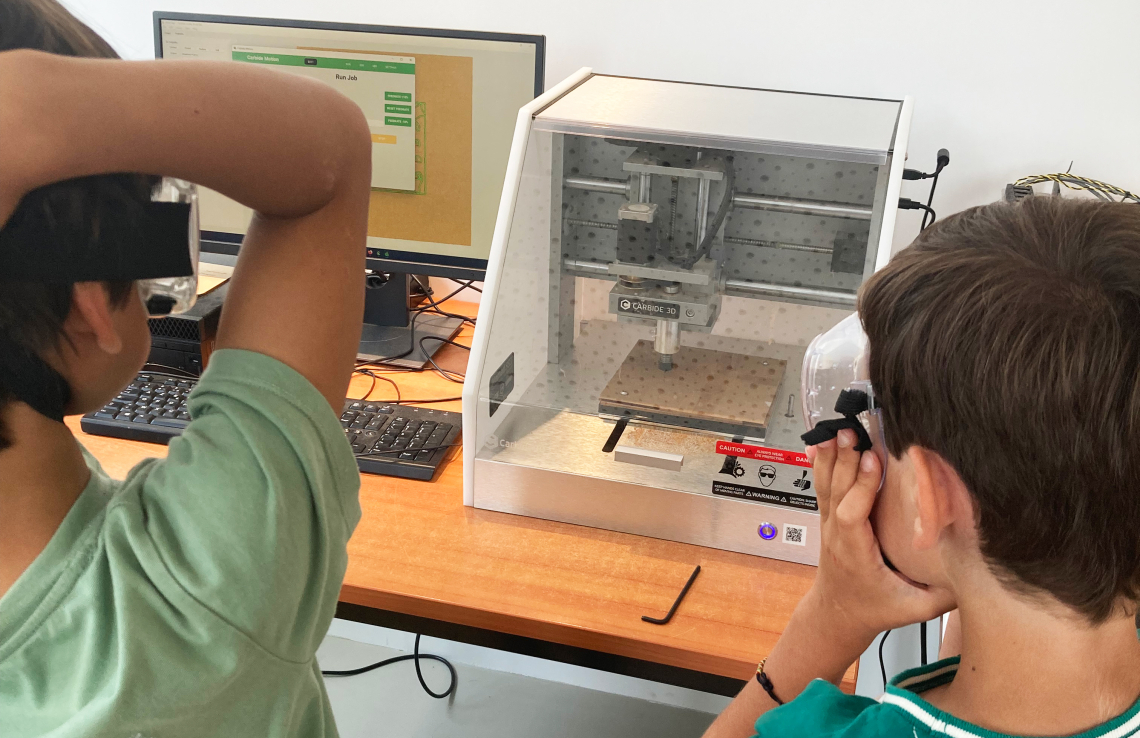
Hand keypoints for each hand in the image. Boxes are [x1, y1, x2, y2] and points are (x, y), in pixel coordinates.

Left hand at [804, 430, 954, 644]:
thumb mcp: (913, 611)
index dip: (861, 486)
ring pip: (826, 485)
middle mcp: (837, 535)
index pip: (851, 515)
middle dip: (846, 459)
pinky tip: (821, 442)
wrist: (838, 614)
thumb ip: (942, 595)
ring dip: (832, 456)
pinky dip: (822, 462)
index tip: (874, 460)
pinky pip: (822, 486)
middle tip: (855, 431)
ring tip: (839, 428)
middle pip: (836, 491)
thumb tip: (975, 573)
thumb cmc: (874, 609)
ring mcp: (829, 524)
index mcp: (855, 554)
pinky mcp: (829, 517)